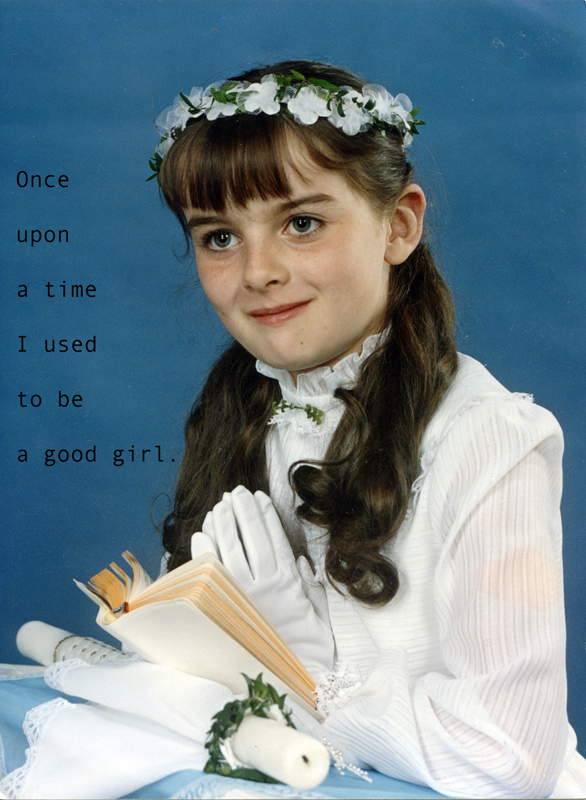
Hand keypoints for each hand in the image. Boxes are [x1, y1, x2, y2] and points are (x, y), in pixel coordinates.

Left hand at [191, 486, 334, 676]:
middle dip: (242, 511)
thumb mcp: (320, 618)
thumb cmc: (309, 653)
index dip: (265, 515)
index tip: (258, 497)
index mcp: (289, 584)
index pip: (275, 539)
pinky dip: (204, 551)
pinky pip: (209, 574)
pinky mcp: (223, 610)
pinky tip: (202, 532)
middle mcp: (263, 586)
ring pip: (228, 550)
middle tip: (235, 491)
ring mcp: (241, 597)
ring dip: (223, 524)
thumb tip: (302, 563)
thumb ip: (312, 588)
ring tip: (219, 505)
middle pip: (250, 538)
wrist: (289, 686)